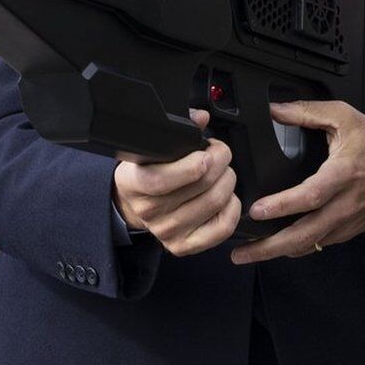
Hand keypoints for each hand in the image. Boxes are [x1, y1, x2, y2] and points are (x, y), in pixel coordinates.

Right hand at [113, 110, 239, 255]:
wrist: (135, 205)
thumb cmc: (149, 171)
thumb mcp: (152, 148)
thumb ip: (177, 129)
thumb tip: (201, 118)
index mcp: (132, 182)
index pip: (158, 180)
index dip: (189, 167)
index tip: (205, 153)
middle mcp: (147, 210)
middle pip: (199, 187)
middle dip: (220, 161)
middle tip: (220, 153)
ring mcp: (166, 231)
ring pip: (214, 202)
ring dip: (227, 180)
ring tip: (222, 171)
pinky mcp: (183, 246)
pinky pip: (222, 227)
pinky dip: (232, 207)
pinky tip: (226, 197)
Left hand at [229, 100, 364, 264]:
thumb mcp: (345, 116)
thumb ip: (307, 112)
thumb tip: (275, 111)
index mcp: (342, 174)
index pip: (310, 196)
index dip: (282, 206)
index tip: (256, 210)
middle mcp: (344, 204)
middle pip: (304, 234)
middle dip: (270, 247)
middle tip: (240, 252)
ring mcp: (346, 221)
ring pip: (309, 245)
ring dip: (278, 252)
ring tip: (249, 254)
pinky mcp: (348, 231)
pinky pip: (318, 245)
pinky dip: (296, 248)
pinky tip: (277, 248)